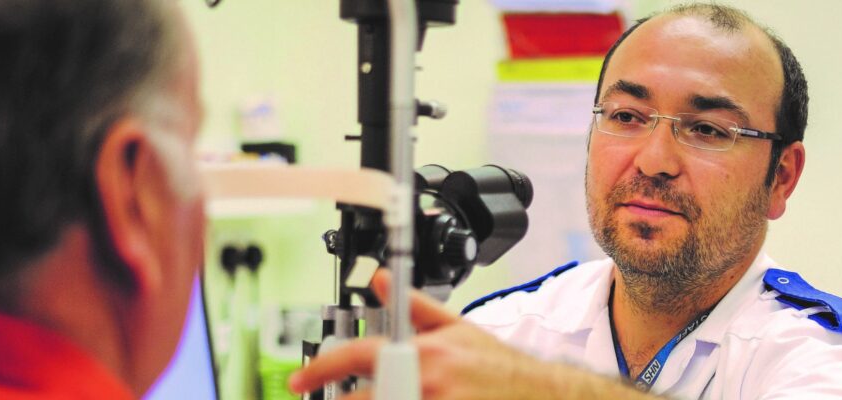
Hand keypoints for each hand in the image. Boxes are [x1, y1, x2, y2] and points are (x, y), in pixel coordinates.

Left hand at [287, 269, 555, 399]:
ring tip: (374, 398)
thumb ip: (416, 307)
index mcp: (425, 353)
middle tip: (337, 399)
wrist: (542, 397)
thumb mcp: (459, 329)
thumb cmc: (500, 369)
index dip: (321, 369)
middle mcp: (428, 385)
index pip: (359, 357)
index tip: (299, 380)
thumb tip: (383, 281)